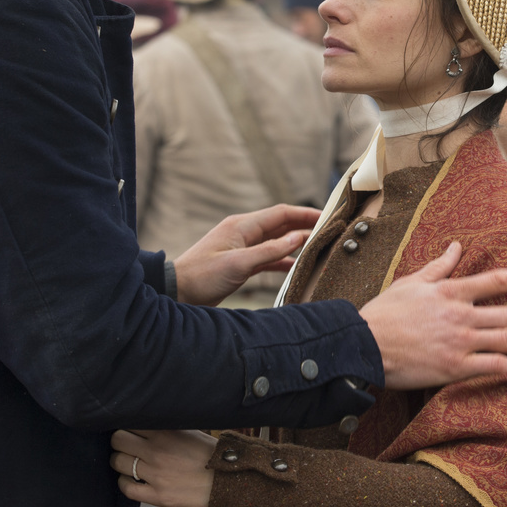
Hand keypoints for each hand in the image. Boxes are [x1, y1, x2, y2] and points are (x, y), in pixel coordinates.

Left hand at [110, 429, 216, 506]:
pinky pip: (126, 488)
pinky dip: (125, 483)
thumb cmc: (213, 456)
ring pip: (117, 463)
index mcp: (166, 433)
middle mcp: (157, 451)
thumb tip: (148, 422)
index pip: (129, 422)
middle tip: (126, 447)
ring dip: (120, 462)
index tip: (130, 430)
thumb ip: (168, 428)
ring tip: (130, 464)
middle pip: (117, 440)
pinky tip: (133, 481)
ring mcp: (156, 474)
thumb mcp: (192, 432)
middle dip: (119, 442)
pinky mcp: (158, 496)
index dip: (127, 426)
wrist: (230, 484)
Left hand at [172, 204, 321, 305]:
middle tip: (329, 230)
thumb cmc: (202, 276)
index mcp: (242, 226)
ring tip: (318, 247)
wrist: (177, 292)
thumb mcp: (238, 264)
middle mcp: (244, 233)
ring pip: (275, 241)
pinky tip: (296, 266)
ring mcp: (242, 248)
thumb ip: (269, 251)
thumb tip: (298, 238)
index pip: (281, 214)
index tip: (327, 215)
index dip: (305, 213)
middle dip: (304, 226)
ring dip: (295, 243)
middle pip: (280, 225)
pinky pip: (267, 257)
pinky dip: (282, 260)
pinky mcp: (241, 263)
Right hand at [360, 242, 506, 390]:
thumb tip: (457, 245)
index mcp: (451, 292)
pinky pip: (490, 366)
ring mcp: (458, 342)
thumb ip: (439, 266)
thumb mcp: (412, 282)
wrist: (363, 344)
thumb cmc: (384, 313)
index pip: (496, 281)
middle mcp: (460, 315)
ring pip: (506, 341)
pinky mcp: (452, 367)